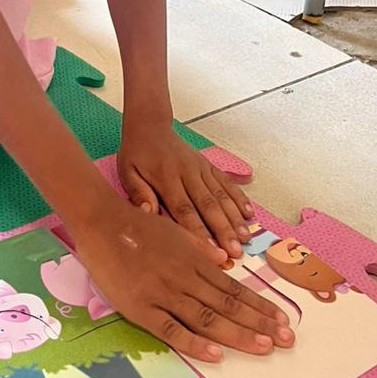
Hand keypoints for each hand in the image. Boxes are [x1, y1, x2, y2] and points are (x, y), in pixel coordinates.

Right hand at [72, 197, 294, 361]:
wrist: (101, 221)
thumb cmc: (137, 224)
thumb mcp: (175, 230)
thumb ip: (200, 247)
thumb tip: (226, 259)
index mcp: (194, 260)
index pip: (234, 288)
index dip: (260, 305)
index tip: (282, 319)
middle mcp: (185, 277)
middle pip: (228, 305)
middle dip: (260, 324)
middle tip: (287, 340)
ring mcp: (163, 293)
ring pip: (207, 318)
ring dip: (238, 334)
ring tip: (265, 347)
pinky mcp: (141, 307)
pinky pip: (171, 329)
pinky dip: (194, 343)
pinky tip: (215, 355)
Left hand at [118, 123, 254, 259]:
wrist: (150, 126)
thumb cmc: (137, 153)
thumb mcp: (127, 172)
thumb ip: (138, 192)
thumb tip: (148, 212)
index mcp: (166, 178)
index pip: (184, 209)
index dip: (198, 232)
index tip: (210, 251)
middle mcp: (187, 173)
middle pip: (208, 205)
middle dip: (223, 229)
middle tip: (235, 251)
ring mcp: (201, 168)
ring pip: (221, 195)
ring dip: (234, 217)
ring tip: (245, 238)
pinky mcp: (208, 165)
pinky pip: (226, 182)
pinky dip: (239, 198)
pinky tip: (249, 213)